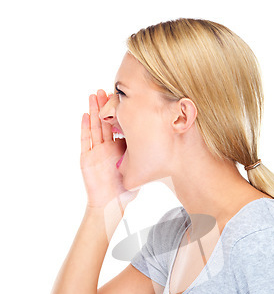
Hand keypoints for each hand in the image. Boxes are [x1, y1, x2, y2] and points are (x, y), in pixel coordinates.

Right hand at [80, 89, 138, 210]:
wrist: (110, 205)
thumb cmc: (125, 192)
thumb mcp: (140, 172)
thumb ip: (148, 161)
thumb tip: (169, 146)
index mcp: (120, 149)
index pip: (120, 127)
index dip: (121, 113)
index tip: (125, 99)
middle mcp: (107, 147)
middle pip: (106, 122)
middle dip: (106, 106)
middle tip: (107, 89)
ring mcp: (96, 151)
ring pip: (95, 127)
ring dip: (94, 111)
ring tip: (94, 94)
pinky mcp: (86, 158)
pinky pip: (85, 140)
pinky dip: (85, 127)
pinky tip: (86, 115)